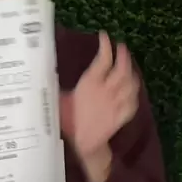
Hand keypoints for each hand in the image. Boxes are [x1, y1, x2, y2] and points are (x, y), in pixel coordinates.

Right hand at [60, 32, 139, 181]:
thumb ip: (59, 88)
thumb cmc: (68, 122)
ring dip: (131, 71)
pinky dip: (135, 90)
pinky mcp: (123, 114)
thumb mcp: (60, 100)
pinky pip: (133, 99)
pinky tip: (133, 85)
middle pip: (121, 69)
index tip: (105, 36)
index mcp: (89, 84)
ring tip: (129, 64)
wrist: (82, 145)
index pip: (103, 60)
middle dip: (124, 55)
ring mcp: (117, 102)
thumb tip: (47, 75)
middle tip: (122, 47)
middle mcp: (106, 91)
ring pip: (130, 82)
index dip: (106, 46)